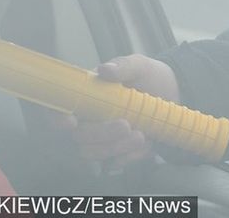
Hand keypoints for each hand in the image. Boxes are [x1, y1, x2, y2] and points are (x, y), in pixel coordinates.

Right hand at [62, 55, 180, 170]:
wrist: (172, 93)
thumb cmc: (148, 76)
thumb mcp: (138, 66)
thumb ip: (122, 66)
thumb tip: (105, 69)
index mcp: (86, 96)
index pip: (59, 109)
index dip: (57, 118)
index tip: (71, 121)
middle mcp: (88, 120)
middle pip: (78, 136)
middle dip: (100, 134)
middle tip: (125, 124)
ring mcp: (101, 138)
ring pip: (93, 153)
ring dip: (115, 147)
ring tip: (141, 135)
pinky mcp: (117, 152)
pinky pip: (114, 163)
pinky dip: (128, 157)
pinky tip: (145, 145)